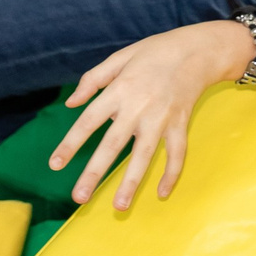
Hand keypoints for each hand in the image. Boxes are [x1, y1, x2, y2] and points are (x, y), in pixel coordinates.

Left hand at [53, 20, 243, 210]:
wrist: (200, 49)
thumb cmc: (156, 51)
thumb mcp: (121, 57)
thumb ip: (93, 79)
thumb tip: (70, 104)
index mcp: (120, 90)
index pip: (89, 121)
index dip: (71, 143)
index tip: (55, 165)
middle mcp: (139, 107)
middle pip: (112, 145)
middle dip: (95, 172)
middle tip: (79, 198)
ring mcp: (162, 117)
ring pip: (144, 154)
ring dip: (131, 182)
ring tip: (119, 206)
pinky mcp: (181, 122)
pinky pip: (177, 152)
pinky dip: (172, 173)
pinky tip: (163, 193)